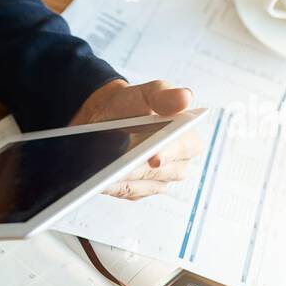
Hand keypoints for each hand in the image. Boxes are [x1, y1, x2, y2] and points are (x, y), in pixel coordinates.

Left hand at [71, 79, 201, 199]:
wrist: (106, 115)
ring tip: (104, 176)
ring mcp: (156, 179)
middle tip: (119, 169)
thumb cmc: (133, 103)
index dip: (169, 154)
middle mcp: (176, 163)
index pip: (184, 149)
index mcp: (186, 138)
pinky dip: (113, 186)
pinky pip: (126, 192)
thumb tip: (185, 96)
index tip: (154, 159)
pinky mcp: (138, 189)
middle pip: (160, 173)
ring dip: (123, 181)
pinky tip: (99, 182)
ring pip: (142, 185)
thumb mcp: (148, 93)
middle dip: (139, 170)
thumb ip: (165, 96)